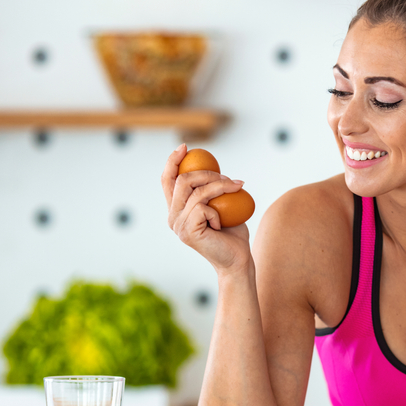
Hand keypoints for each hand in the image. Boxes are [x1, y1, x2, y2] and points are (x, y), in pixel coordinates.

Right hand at [161, 144, 251, 272]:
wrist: (238, 259)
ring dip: (220, 186)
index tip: (185, 146)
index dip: (172, 161)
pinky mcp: (188, 232)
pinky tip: (222, 224)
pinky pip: (203, 208)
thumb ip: (212, 189)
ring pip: (196, 192)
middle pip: (182, 181)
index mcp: (176, 209)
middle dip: (207, 173)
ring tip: (237, 188)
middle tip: (228, 176)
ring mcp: (178, 225)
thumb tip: (211, 165)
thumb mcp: (222, 204)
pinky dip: (218, 211)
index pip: (167, 180)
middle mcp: (172, 217)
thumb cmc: (233, 233)